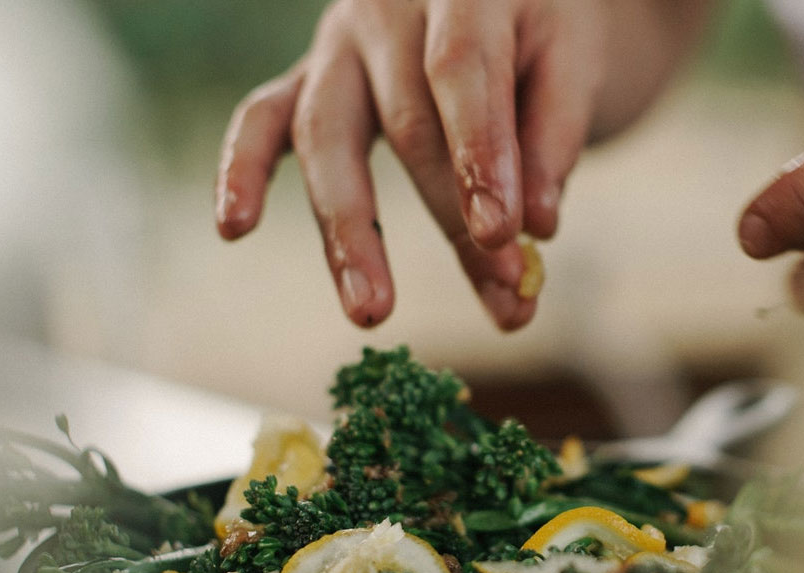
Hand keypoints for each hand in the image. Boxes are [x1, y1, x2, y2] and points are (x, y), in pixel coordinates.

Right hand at [215, 0, 707, 329]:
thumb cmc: (540, 27)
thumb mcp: (571, 59)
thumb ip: (554, 137)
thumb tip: (536, 227)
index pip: (461, 70)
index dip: (480, 155)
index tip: (504, 235)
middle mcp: (386, 4)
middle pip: (405, 121)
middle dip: (451, 218)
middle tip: (502, 295)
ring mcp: (336, 41)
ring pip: (325, 134)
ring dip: (349, 231)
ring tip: (370, 311)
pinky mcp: (308, 76)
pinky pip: (262, 119)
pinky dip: (243, 170)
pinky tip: (232, 227)